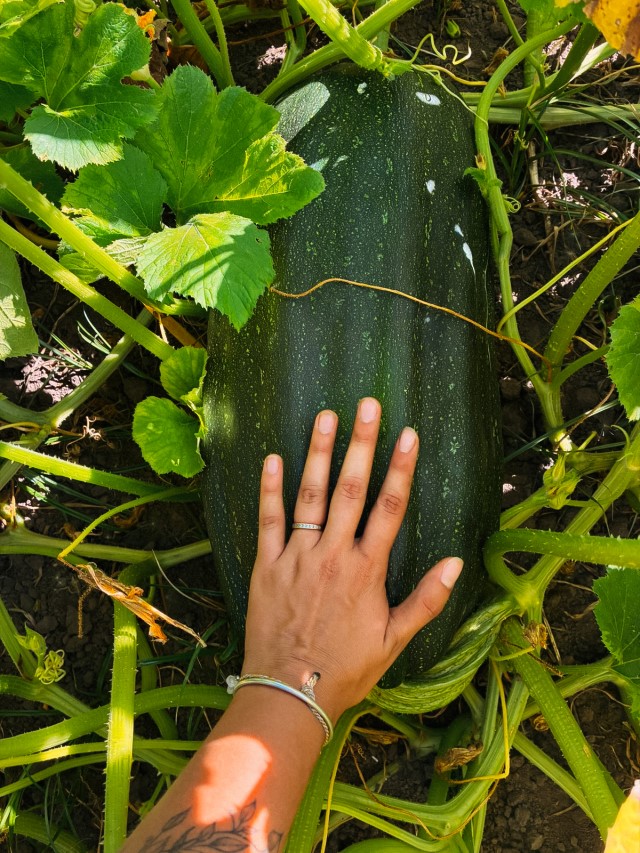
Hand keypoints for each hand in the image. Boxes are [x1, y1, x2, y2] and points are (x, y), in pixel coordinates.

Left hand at [243, 397, 462, 722]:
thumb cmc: (346, 668)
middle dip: (361, 444)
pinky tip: (272, 458)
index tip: (408, 433)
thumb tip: (457, 562)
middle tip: (366, 405)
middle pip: (350, 489)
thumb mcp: (395, 640)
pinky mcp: (266, 566)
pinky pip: (268, 521)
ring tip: (325, 416)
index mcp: (366, 570)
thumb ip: (427, 599)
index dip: (401, 468)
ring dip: (318, 454)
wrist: (291, 691)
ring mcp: (296, 558)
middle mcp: (333, 555)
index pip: (390, 508)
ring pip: (310, 496)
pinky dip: (270, 489)